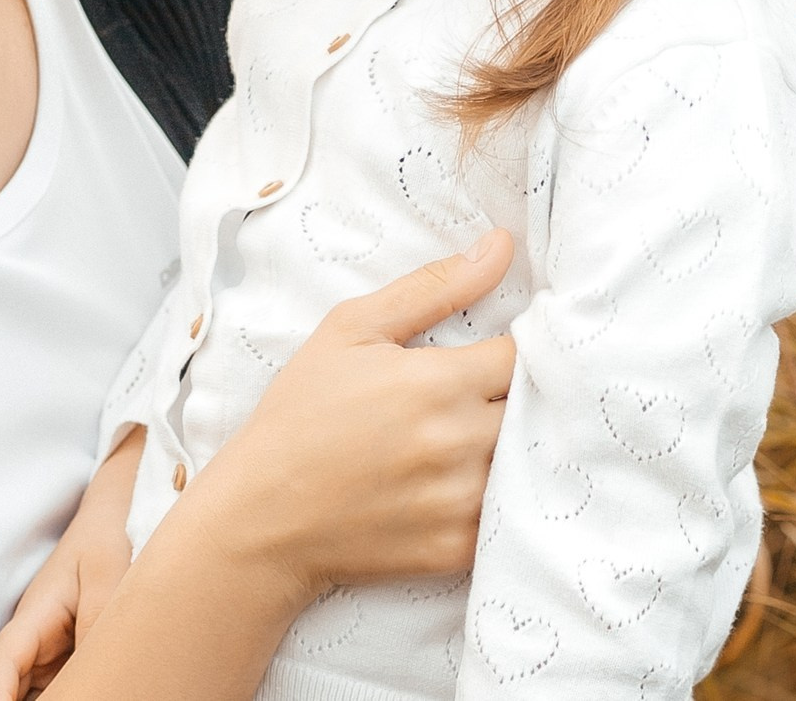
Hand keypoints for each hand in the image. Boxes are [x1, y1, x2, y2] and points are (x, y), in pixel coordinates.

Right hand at [0, 430, 144, 700]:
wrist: (107, 529)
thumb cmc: (102, 544)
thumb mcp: (106, 570)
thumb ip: (98, 613)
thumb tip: (94, 662)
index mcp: (33, 619)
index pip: (2, 663)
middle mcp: (29, 645)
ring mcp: (41, 659)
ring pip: (16, 695)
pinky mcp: (58, 668)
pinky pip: (44, 693)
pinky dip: (53, 699)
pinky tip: (76, 697)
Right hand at [161, 229, 516, 598]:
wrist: (261, 518)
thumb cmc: (300, 415)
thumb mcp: (351, 330)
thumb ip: (434, 287)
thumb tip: (500, 246)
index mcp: (441, 383)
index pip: (524, 354)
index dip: (515, 348)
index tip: (494, 354)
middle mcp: (461, 443)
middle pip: (534, 407)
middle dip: (519, 396)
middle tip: (485, 397)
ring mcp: (462, 501)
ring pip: (528, 460)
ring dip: (513, 445)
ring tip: (474, 439)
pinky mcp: (458, 549)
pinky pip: (509, 515)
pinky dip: (501, 498)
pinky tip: (462, 485)